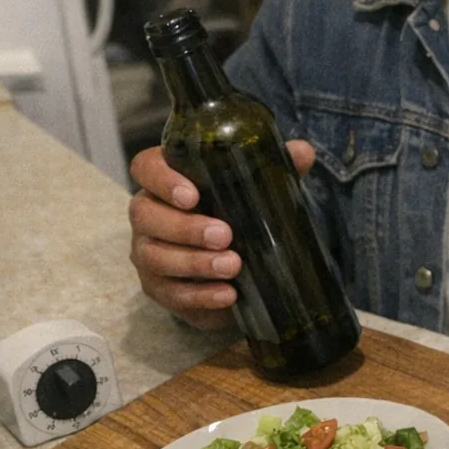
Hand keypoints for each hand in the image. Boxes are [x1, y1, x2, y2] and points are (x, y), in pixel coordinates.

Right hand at [127, 140, 316, 328]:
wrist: (236, 261)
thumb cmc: (237, 211)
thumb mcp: (257, 187)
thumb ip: (276, 167)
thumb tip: (303, 152)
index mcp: (166, 179)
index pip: (146, 167)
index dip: (162, 179)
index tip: (192, 194)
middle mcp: (148, 214)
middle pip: (145, 215)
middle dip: (185, 227)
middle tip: (225, 235)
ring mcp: (148, 252)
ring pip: (154, 257)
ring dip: (194, 263)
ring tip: (233, 266)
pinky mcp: (159, 288)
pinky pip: (171, 294)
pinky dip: (200, 296)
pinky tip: (228, 295)